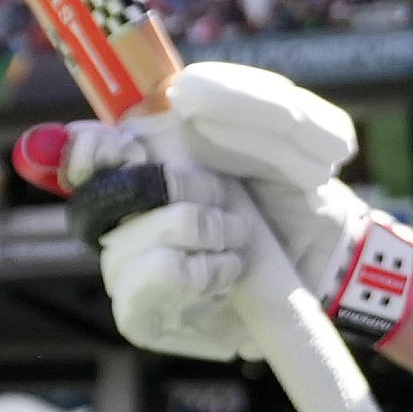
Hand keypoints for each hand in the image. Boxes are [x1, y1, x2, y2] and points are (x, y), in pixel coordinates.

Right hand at [18, 61, 412, 352]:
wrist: (331, 253)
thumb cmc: (299, 185)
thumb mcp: (291, 125)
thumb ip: (242, 97)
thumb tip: (182, 94)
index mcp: (144, 160)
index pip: (81, 152)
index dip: (89, 150)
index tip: (125, 147)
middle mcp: (128, 215)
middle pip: (95, 201)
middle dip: (166, 188)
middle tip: (220, 190)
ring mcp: (133, 268)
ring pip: (123, 248)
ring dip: (195, 233)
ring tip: (240, 236)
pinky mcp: (149, 317)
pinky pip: (142, 294)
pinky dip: (193, 275)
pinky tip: (228, 271)